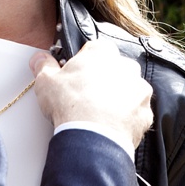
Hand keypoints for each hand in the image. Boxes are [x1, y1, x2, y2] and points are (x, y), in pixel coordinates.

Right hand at [30, 38, 152, 150]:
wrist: (93, 137)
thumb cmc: (71, 104)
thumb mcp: (46, 81)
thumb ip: (44, 65)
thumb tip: (39, 59)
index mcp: (102, 53)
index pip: (96, 48)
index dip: (85, 61)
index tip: (76, 74)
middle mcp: (126, 66)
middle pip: (115, 68)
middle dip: (104, 79)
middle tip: (87, 95)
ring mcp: (139, 89)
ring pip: (129, 89)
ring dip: (118, 98)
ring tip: (99, 113)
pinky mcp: (145, 112)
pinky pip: (136, 112)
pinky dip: (127, 118)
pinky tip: (111, 126)